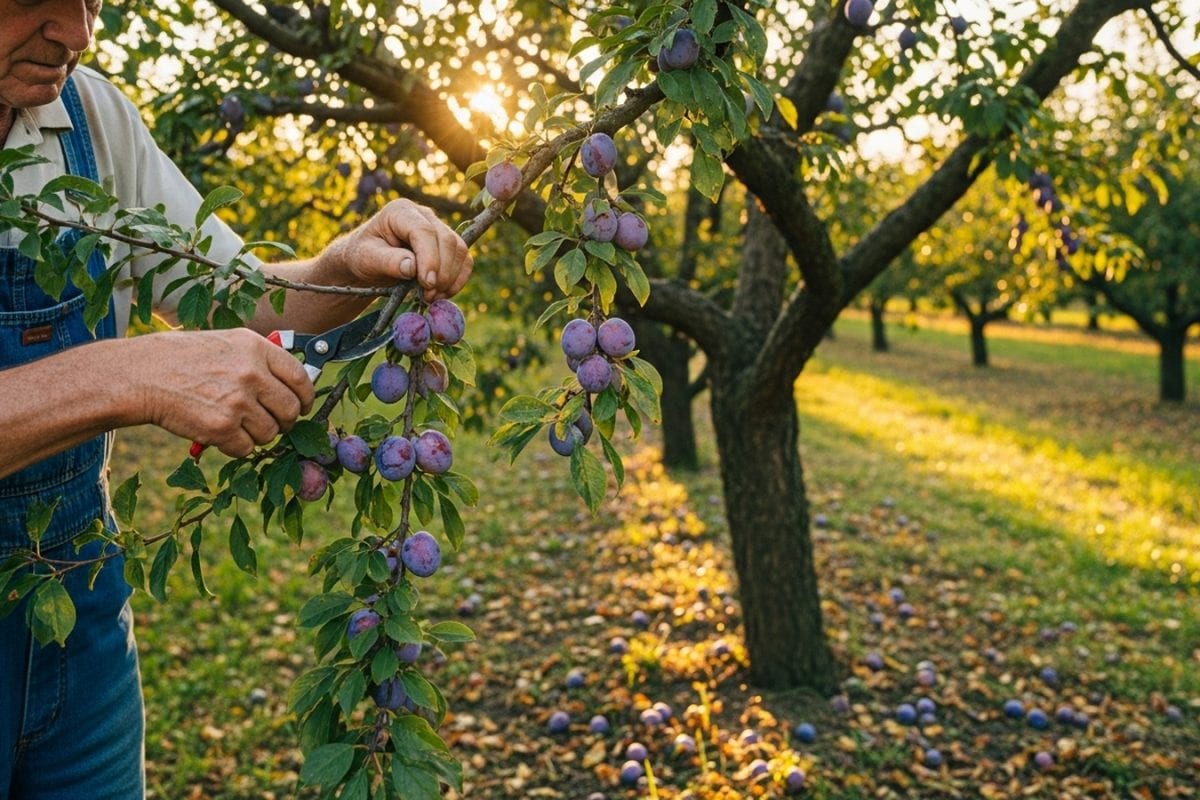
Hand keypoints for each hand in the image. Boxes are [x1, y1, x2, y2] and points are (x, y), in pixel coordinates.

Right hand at [132, 329, 314, 457]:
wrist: (142, 375)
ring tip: (235, 423)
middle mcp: (252, 373)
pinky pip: (247, 448)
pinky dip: (236, 447)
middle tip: (270, 422)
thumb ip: (260, 360)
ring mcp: (238, 402)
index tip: (302, 406)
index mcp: (256, 349)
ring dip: (257, 435)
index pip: (301, 378)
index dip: (305, 397)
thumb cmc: (182, 359)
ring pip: (270, 433)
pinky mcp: (222, 428)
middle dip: (284, 421)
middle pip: (291, 410)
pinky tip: (219, 433)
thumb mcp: (227, 343)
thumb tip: (292, 383)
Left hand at [323, 199, 472, 301]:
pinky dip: (458, 280)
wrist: (368, 261)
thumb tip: (412, 268)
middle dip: (442, 272)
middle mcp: (424, 215)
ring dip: (451, 278)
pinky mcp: (448, 245)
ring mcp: (439, 228)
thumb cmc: (363, 256)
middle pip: (447, 240)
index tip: (427, 284)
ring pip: (460, 250)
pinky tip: (442, 294)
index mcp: (400, 212)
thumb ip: (388, 261)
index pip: (424, 231)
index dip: (430, 258)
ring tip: (431, 297)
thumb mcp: (367, 259)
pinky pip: (464, 260)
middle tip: (427, 296)